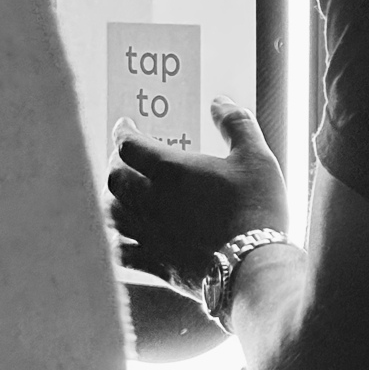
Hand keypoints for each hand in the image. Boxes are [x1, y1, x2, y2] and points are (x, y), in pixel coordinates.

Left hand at [107, 97, 288, 298]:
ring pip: (112, 214)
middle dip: (115, 164)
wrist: (254, 267)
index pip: (129, 145)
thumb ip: (236, 124)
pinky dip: (116, 242)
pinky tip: (121, 239)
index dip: (122, 132)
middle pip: (114, 179)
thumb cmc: (257, 208)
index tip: (124, 126)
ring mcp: (151, 235)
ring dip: (111, 200)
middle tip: (123, 159)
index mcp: (171, 170)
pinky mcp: (157, 264)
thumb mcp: (256, 157)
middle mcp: (152, 202)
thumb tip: (218, 102)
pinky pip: (121, 252)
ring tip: (118, 194)